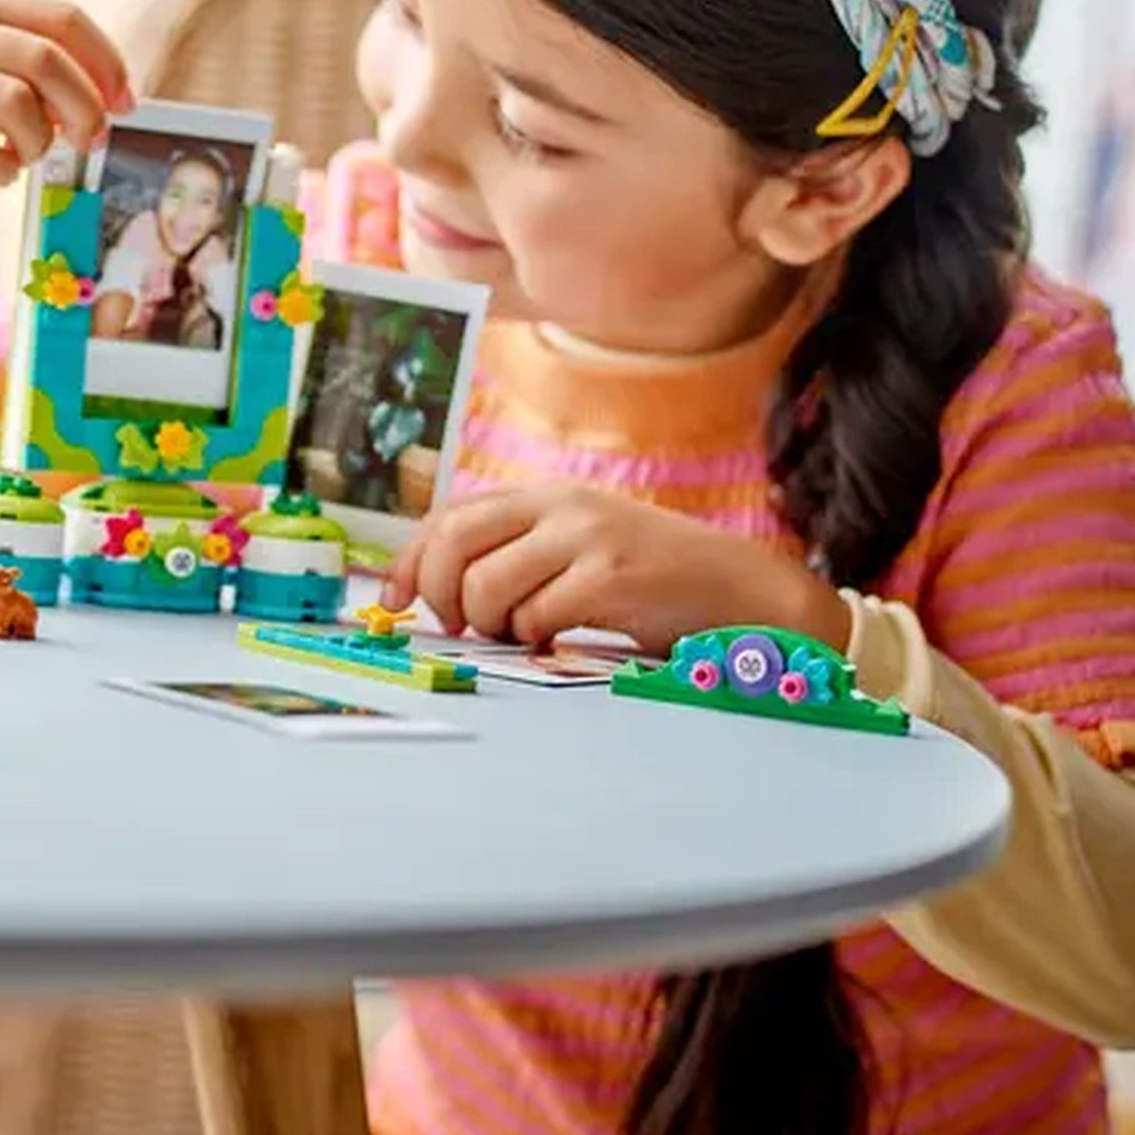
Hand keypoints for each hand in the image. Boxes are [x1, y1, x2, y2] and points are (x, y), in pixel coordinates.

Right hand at [0, 0, 133, 218]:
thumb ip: (28, 70)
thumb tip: (109, 100)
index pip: (61, 17)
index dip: (105, 62)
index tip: (126, 102)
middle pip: (45, 58)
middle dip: (85, 106)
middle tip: (91, 140)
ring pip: (15, 104)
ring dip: (40, 141)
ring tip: (29, 155)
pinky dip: (3, 171)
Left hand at [383, 481, 848, 656]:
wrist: (740, 590)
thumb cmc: (653, 581)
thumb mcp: (580, 546)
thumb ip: (520, 553)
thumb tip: (440, 591)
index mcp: (546, 496)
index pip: (449, 515)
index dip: (410, 559)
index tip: (395, 599)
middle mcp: (561, 506)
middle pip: (454, 543)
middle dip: (440, 594)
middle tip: (464, 625)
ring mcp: (586, 538)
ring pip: (488, 587)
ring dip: (495, 625)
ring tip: (530, 632)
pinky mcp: (610, 578)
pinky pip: (536, 618)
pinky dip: (537, 638)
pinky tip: (563, 638)